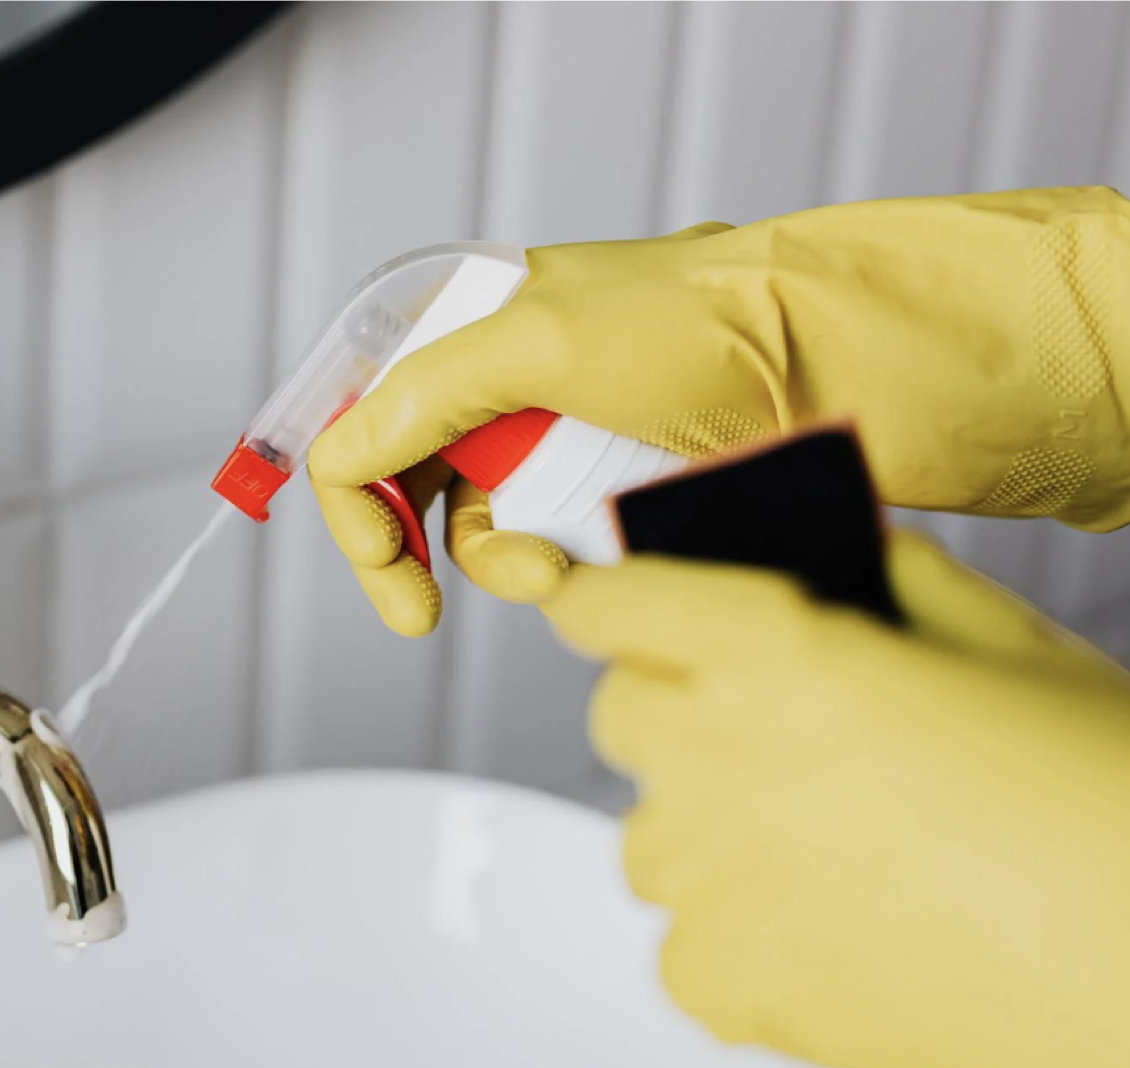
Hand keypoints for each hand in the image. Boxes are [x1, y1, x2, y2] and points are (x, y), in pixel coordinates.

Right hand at [309, 188, 1129, 631]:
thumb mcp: (543, 338)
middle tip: (415, 607)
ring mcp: (570, 446)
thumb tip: (342, 449)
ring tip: (552, 570)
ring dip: (502, 564)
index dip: (355, 494)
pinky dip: (562, 572)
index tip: (379, 562)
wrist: (859, 368)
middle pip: (412, 486)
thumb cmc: (721, 327)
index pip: (367, 416)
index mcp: (483, 327)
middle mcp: (516, 387)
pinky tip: (590, 567)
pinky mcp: (621, 499)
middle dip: (414, 548)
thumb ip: (424, 393)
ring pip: (486, 535)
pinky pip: (557, 555)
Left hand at [543, 530, 1129, 1067]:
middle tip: (775, 733)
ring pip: (652, 837)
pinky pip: (686, 945)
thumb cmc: (1110, 802)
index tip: (594, 602)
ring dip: (714, 832)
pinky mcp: (721, 987)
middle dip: (677, 707)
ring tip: (844, 855)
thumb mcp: (1008, 647)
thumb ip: (888, 583)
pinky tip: (846, 938)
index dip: (606, 599)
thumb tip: (833, 548)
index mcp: (771, 653)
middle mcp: (711, 760)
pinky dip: (743, 938)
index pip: (616, 603)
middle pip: (623, 714)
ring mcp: (705, 883)